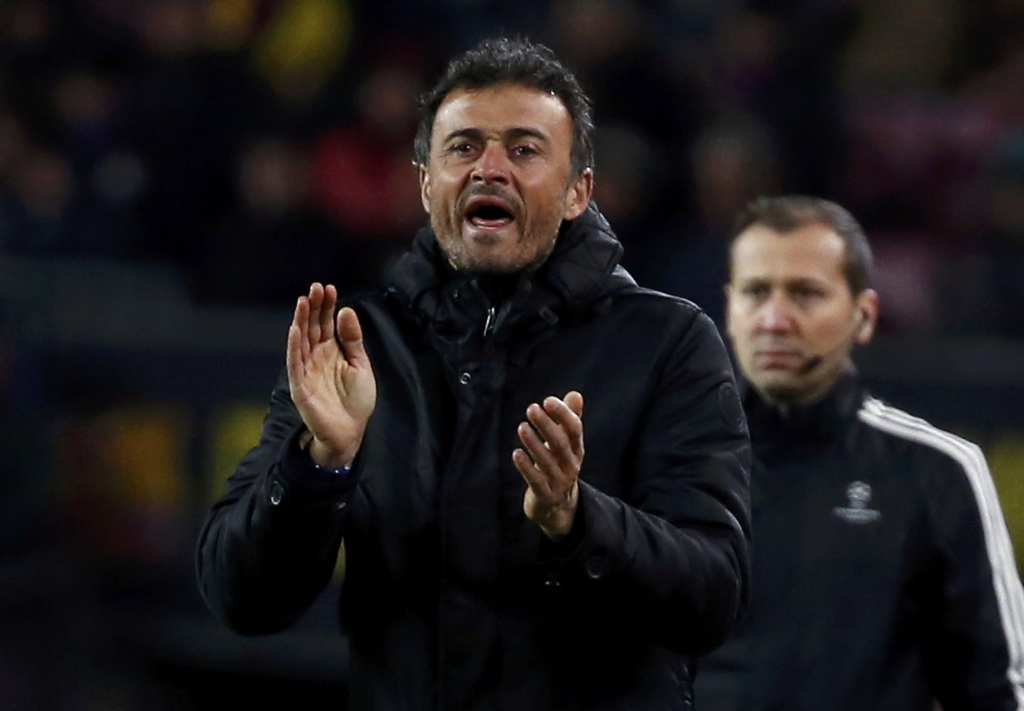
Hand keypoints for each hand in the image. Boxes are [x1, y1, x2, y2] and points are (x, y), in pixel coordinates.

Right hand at [287, 283, 375, 468]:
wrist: (350, 432)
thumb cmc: (356, 401)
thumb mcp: (360, 365)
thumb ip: (353, 339)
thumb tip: (346, 310)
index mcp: (331, 351)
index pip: (326, 323)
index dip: (327, 306)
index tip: (329, 288)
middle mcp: (316, 357)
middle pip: (313, 327)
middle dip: (314, 307)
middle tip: (316, 287)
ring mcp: (306, 370)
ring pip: (301, 340)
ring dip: (301, 320)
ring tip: (304, 301)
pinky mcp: (300, 386)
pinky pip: (295, 363)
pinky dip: (294, 347)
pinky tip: (295, 329)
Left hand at [513, 391, 584, 540]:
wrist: (559, 508)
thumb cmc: (559, 467)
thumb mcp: (567, 445)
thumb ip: (569, 419)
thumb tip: (575, 394)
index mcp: (576, 449)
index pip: (574, 429)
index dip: (563, 414)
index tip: (548, 400)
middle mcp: (571, 465)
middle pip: (561, 443)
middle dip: (547, 425)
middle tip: (532, 409)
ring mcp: (559, 482)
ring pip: (547, 461)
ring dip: (534, 443)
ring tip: (522, 427)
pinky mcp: (545, 495)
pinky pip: (536, 480)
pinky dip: (526, 467)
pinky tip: (516, 453)